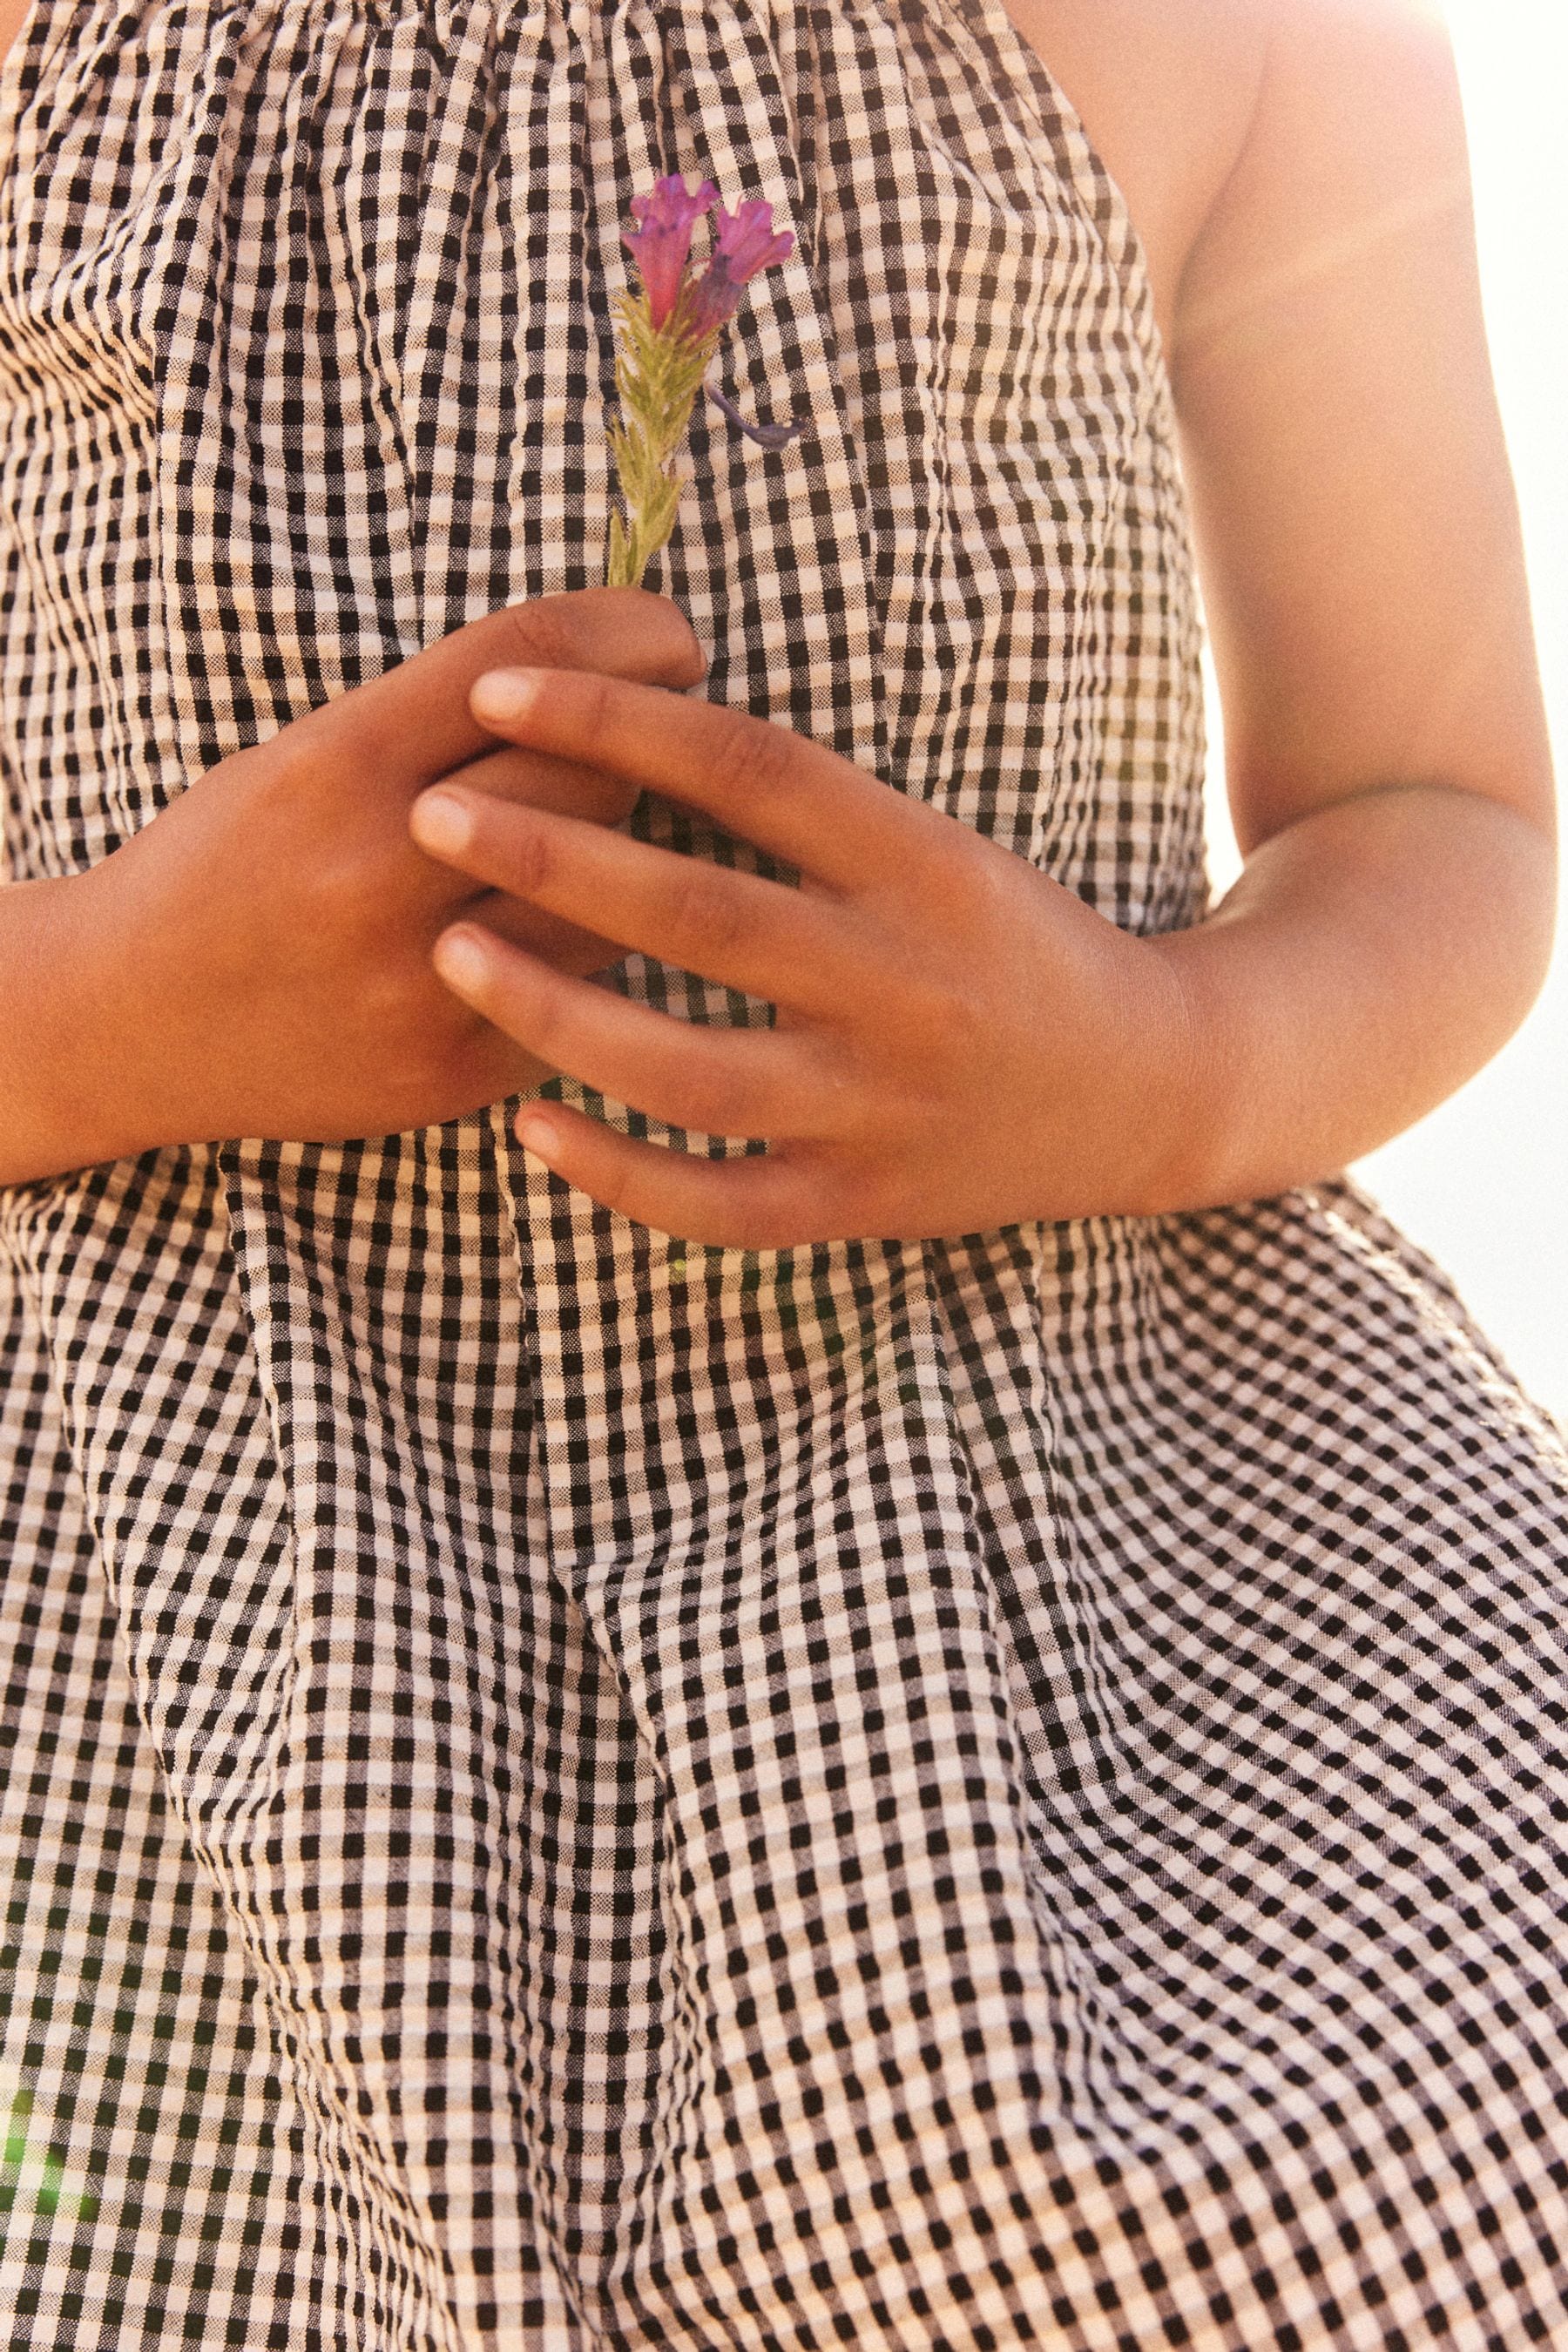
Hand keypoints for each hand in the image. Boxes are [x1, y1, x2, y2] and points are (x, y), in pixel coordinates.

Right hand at [55, 592, 703, 1167]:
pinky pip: (585, 993)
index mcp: (341, 765)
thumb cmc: (234, 862)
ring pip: (611, 892)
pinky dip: (590, 956)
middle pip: (593, 771)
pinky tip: (560, 940)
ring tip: (590, 849)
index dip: (627, 631)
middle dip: (635, 747)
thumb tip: (618, 662)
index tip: (672, 638)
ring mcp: (423, 983)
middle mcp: (382, 872)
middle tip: (638, 749)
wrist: (132, 1019)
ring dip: (624, 861)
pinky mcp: (453, 1069)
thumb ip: (443, 711)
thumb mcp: (308, 752)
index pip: (528, 660)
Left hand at [408, 668, 1196, 1246]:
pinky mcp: (863, 1205)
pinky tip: (528, 1123)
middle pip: (700, 916)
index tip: (504, 691)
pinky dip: (617, 1173)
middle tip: (433, 813)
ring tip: (452, 952)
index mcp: (928, 868)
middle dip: (550, 858)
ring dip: (557, 1013)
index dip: (621, 722)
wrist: (1153, 1090)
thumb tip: (636, 731)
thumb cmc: (1019, 948)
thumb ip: (811, 814)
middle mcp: (904, 986)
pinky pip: (717, 1203)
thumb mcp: (945, 848)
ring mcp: (881, 1108)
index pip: (754, 773)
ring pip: (689, 1069)